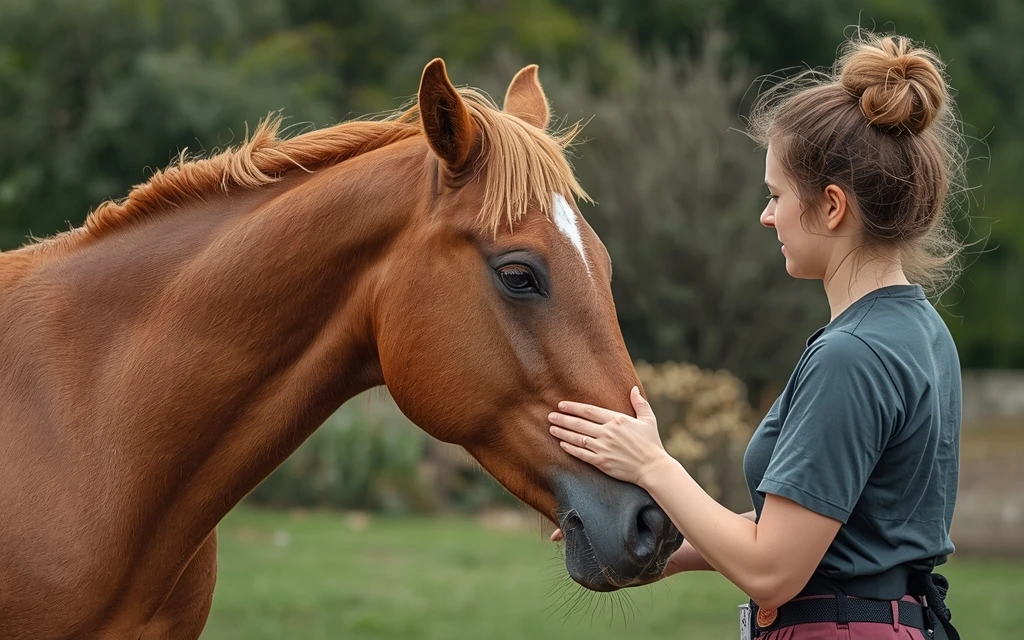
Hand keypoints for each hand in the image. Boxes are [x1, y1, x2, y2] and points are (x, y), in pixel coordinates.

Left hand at [548, 386, 671, 486]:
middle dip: (563, 419)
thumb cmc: (651, 443)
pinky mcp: (602, 462)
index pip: (590, 411)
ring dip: (563, 433)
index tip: (562, 405)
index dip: (574, 408)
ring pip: (578, 438)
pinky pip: (582, 454)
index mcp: (617, 420)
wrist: (653, 468)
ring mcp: (603, 448)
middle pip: (579, 424)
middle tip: (550, 416)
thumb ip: (639, 403)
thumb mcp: (648, 420)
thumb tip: (633, 389)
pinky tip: (562, 444)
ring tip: (552, 428)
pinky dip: (571, 448)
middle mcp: (608, 433)